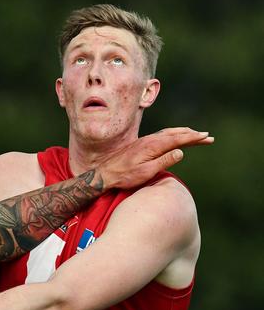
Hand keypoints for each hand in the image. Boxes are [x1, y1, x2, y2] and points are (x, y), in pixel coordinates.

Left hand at [98, 127, 212, 189]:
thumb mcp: (146, 172)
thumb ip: (164, 161)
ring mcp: (144, 141)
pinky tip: (173, 137)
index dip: (194, 138)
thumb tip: (181, 151)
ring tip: (194, 134)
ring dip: (182, 133)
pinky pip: (160, 136)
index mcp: (152, 146)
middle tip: (207, 137)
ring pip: (167, 133)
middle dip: (192, 135)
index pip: (178, 139)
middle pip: (175, 134)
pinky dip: (172, 134)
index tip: (207, 137)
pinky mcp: (140, 144)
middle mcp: (149, 140)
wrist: (104, 174)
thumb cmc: (124, 176)